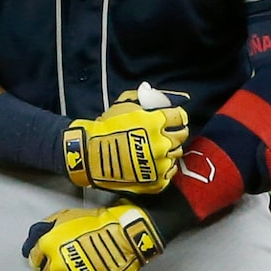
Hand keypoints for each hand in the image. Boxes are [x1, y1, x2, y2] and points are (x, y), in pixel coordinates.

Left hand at [23, 201, 161, 270]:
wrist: (126, 235)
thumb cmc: (99, 223)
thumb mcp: (67, 216)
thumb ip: (47, 226)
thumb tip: (35, 235)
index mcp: (48, 246)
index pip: (35, 259)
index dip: (42, 258)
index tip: (48, 258)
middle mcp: (57, 266)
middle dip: (55, 270)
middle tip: (68, 264)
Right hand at [63, 87, 190, 192]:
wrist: (89, 156)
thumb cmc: (104, 129)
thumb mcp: (121, 106)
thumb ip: (140, 97)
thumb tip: (150, 90)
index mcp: (156, 122)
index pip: (180, 117)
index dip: (177, 116)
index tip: (174, 118)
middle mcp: (162, 143)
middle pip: (182, 135)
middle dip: (176, 132)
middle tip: (165, 133)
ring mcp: (160, 163)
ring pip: (176, 154)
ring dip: (169, 150)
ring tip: (156, 149)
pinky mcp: (156, 180)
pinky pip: (169, 172)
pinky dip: (164, 168)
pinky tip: (154, 163)